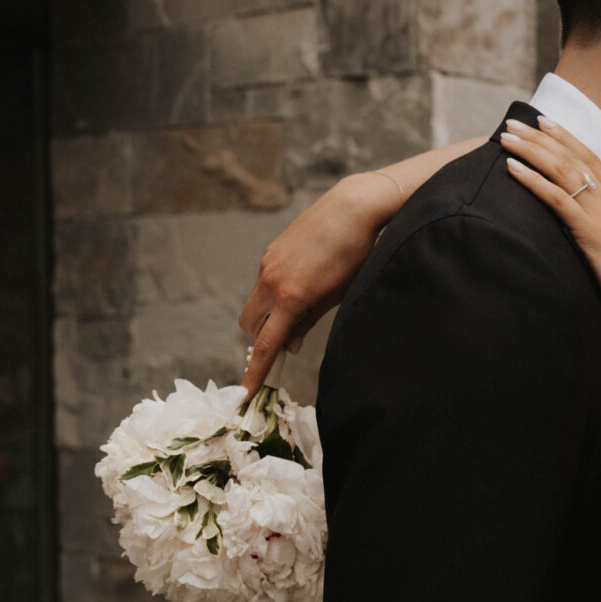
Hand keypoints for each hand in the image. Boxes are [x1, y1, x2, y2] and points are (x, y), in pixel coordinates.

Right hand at [237, 172, 401, 393]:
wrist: (353, 208)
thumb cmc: (355, 255)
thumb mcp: (336, 296)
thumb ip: (308, 323)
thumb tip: (288, 345)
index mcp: (291, 298)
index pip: (266, 345)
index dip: (255, 372)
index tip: (245, 393)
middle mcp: (272, 282)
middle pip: (251, 325)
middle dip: (261, 339)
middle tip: (285, 343)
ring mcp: (268, 265)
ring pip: (254, 303)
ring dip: (266, 316)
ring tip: (298, 310)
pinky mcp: (271, 251)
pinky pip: (263, 283)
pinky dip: (273, 295)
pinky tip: (301, 283)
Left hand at [501, 120, 600, 334]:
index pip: (592, 157)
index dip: (567, 137)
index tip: (545, 121)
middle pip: (573, 158)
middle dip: (541, 137)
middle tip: (514, 123)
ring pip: (563, 171)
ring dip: (531, 151)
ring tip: (507, 137)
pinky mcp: (590, 234)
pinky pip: (557, 199)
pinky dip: (533, 181)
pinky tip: (513, 169)